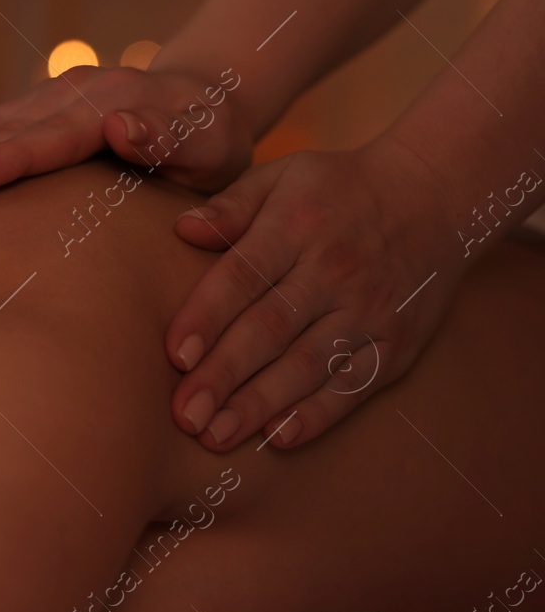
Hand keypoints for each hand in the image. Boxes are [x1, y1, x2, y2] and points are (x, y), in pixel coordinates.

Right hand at [0, 64, 253, 212]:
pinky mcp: (36, 109)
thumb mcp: (210, 147)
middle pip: (6, 133)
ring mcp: (49, 98)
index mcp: (112, 106)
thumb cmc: (212, 143)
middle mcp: (72, 94)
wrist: (207, 101)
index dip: (6, 159)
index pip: (50, 139)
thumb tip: (123, 128)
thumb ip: (168, 139)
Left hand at [164, 136, 463, 451]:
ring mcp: (371, 310)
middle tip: (184, 414)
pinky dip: (318, 413)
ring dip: (260, 405)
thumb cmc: (339, 188)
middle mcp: (335, 271)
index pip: (243, 277)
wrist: (437, 195)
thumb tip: (182, 230)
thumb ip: (232, 205)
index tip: (174, 356)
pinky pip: (355, 384)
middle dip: (224, 375)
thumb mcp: (284, 175)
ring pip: (308, 365)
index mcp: (297, 226)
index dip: (207, 318)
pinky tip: (279, 437)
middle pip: (271, 329)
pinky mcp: (398, 342)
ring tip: (216, 435)